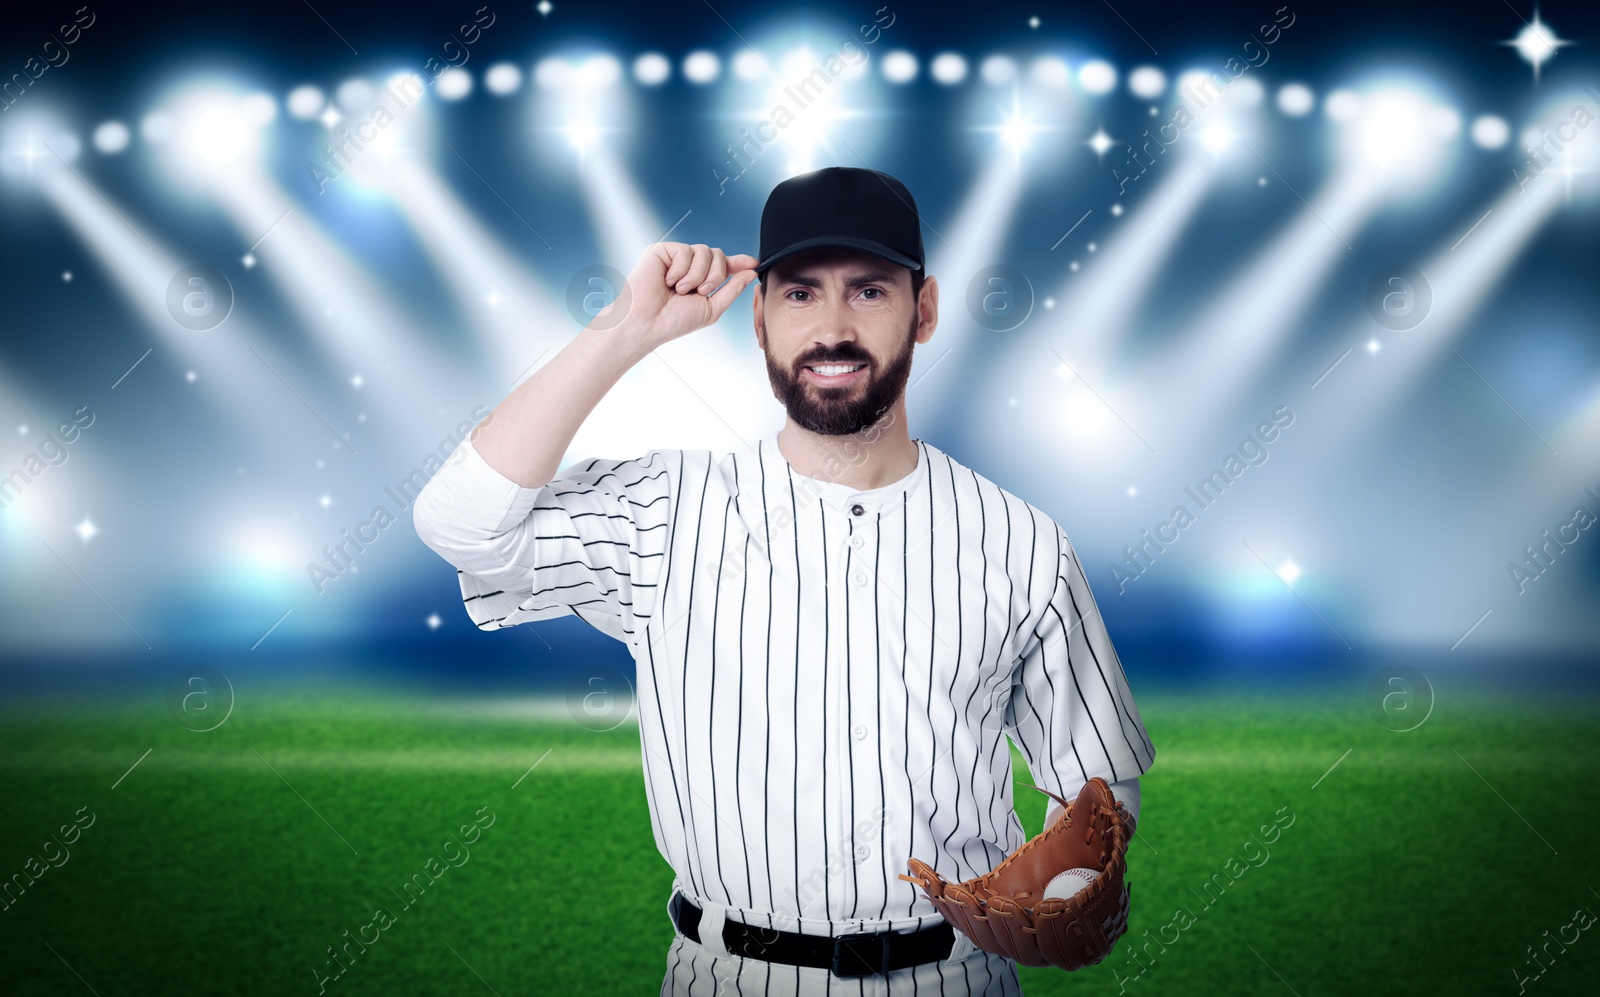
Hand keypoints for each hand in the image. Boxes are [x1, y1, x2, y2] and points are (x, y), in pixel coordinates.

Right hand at [600, 242, 758, 350]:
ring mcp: (676, 257)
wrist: (648, 322)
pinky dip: (680, 270)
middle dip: (714, 276)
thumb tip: (751, 273)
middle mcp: (690, 266)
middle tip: (700, 292)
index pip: (725, 265)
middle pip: (718, 255)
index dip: (740, 262)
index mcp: (702, 280)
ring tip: (680, 290)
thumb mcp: (711, 308)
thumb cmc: (674, 321)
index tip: (754, 263)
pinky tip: (668, 281)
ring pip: (704, 251)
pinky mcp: (662, 251)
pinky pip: (685, 251)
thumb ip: (732, 289)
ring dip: (697, 276)